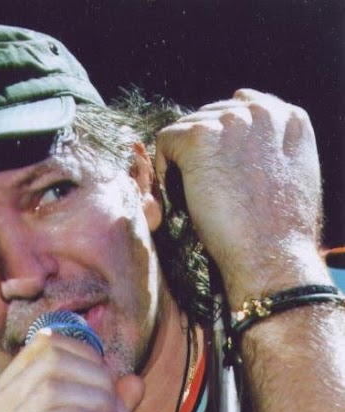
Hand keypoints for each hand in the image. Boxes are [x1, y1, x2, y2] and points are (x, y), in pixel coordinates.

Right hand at [0, 330, 143, 411]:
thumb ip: (101, 405)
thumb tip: (133, 382)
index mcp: (6, 391)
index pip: (45, 344)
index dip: (85, 353)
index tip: (109, 379)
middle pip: (50, 359)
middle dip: (94, 375)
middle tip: (117, 404)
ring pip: (51, 386)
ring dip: (93, 397)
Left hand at [155, 89, 324, 302]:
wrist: (272, 257)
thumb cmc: (280, 234)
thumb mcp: (293, 179)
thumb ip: (273, 152)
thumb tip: (243, 147)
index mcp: (290, 119)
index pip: (242, 107)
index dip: (224, 142)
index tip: (221, 173)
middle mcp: (263, 112)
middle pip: (211, 115)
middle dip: (203, 150)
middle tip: (207, 192)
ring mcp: (231, 122)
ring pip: (187, 128)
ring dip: (183, 162)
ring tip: (197, 199)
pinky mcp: (201, 138)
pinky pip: (165, 141)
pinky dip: (165, 170)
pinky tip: (180, 197)